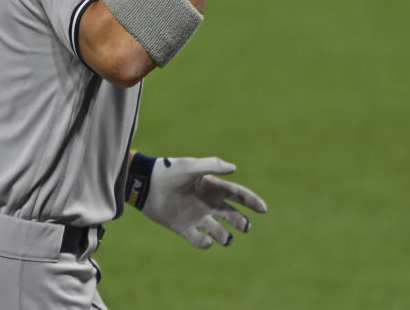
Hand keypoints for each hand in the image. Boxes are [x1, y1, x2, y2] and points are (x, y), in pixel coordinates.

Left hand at [134, 155, 266, 248]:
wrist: (146, 185)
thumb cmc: (168, 172)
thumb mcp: (191, 167)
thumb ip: (212, 166)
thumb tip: (234, 168)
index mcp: (212, 187)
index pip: (237, 195)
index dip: (251, 201)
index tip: (263, 209)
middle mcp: (207, 203)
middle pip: (232, 215)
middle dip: (241, 222)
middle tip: (244, 226)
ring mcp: (196, 216)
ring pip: (219, 231)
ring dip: (225, 236)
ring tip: (225, 237)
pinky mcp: (184, 227)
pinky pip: (199, 240)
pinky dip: (205, 243)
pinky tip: (205, 239)